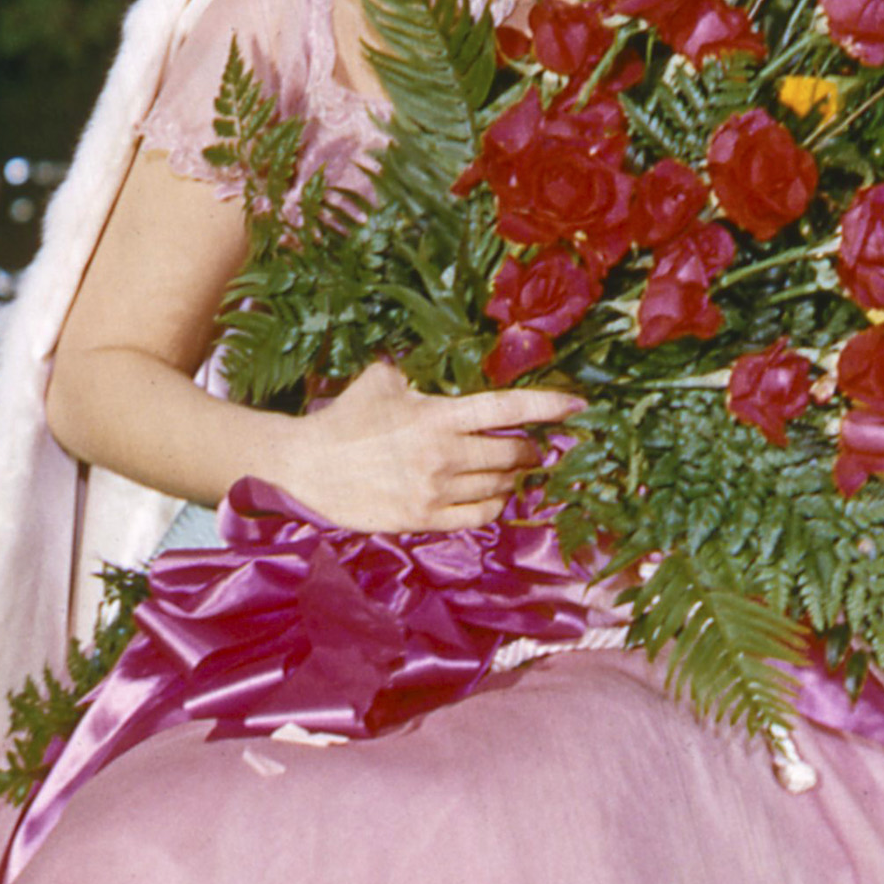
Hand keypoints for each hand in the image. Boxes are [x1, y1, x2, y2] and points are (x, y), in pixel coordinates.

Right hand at [279, 359, 580, 531]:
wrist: (304, 468)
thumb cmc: (344, 419)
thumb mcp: (382, 381)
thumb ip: (419, 373)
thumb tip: (442, 364)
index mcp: (437, 416)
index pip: (506, 407)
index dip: (547, 405)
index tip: (579, 406)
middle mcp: (443, 455)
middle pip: (513, 453)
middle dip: (530, 449)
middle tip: (532, 446)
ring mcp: (436, 491)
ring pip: (500, 485)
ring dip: (511, 476)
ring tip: (508, 467)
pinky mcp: (425, 519)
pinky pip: (480, 514)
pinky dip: (493, 502)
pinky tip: (489, 493)